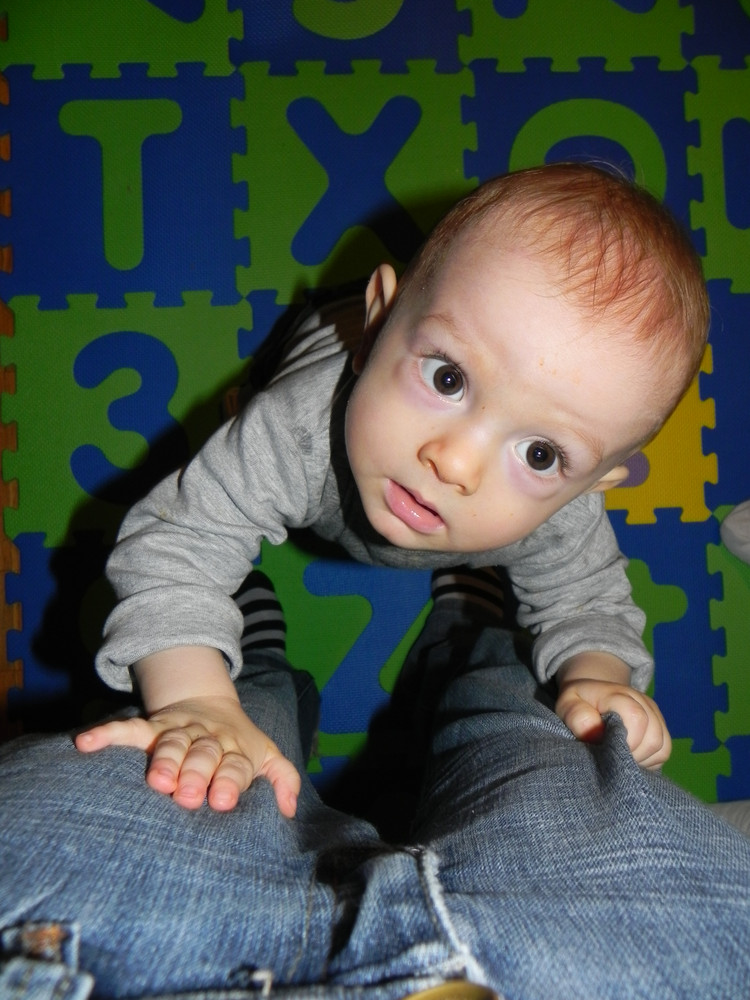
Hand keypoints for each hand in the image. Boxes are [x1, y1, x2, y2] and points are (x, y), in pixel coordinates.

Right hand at [76, 695, 300, 815]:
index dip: (229, 781)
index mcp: (237, 751)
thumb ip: (283, 780)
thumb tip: (289, 811)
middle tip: (187, 794)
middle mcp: (209, 739)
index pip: (235, 766)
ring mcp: (181, 731)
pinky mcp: (155, 726)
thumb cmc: (239, 748)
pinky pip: (130, 729)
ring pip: (172, 743)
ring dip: (164, 759)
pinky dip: (108, 734)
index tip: (222, 800)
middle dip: (195, 772)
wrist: (212, 705)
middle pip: (202, 754)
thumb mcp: (268, 757)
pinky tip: (87, 744)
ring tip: (157, 779)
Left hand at [555, 653, 670, 768]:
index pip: (636, 717)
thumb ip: (576, 716)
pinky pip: (664, 751)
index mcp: (618, 694)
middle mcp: (642, 701)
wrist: (593, 693)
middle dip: (633, 755)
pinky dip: (649, 760)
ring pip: (662, 747)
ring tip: (619, 757)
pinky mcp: (660, 726)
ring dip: (642, 759)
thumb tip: (596, 734)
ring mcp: (654, 713)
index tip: (607, 750)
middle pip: (653, 737)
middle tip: (612, 758)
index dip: (625, 741)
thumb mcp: (567, 704)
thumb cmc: (578, 702)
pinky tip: (630, 757)